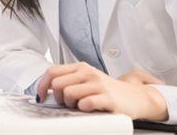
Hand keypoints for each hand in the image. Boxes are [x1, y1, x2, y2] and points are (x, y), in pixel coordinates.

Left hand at [37, 62, 167, 120]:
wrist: (135, 97)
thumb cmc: (107, 90)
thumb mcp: (87, 80)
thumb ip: (69, 81)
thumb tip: (46, 91)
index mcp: (80, 67)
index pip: (52, 72)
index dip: (42, 85)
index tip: (41, 97)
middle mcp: (88, 72)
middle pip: (57, 84)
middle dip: (57, 98)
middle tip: (67, 104)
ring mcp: (98, 84)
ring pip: (68, 93)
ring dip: (70, 105)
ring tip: (79, 107)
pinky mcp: (107, 98)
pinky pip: (85, 103)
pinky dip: (82, 109)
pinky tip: (88, 109)